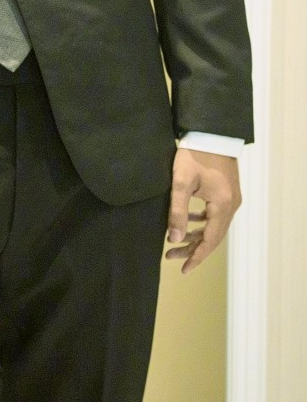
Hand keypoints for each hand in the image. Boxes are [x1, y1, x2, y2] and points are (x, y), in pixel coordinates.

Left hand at [166, 147, 241, 273]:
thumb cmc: (194, 154)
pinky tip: (188, 220)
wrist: (211, 131)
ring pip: (214, 226)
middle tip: (170, 256)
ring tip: (174, 242)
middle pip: (212, 236)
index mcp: (222, 206)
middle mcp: (231, 205)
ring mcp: (231, 198)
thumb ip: (178, 211)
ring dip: (195, 235)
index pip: (210, 240)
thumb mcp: (181, 182)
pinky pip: (215, 214)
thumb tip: (174, 239)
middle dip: (192, 248)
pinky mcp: (226, 191)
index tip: (183, 269)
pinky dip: (202, 222)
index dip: (196, 257)